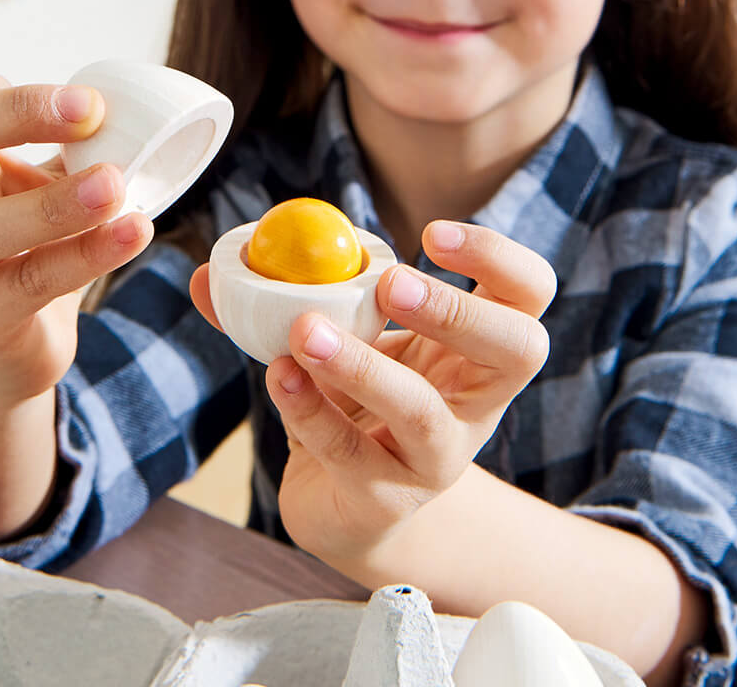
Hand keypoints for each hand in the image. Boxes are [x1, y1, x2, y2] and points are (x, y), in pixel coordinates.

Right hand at [0, 58, 153, 406]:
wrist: (7, 350)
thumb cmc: (26, 250)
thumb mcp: (38, 185)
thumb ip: (69, 147)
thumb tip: (134, 108)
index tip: (63, 93)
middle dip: (17, 112)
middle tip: (91, 110)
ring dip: (57, 203)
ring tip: (115, 186)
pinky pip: (29, 284)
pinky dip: (86, 256)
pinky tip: (133, 233)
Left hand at [189, 220, 553, 566]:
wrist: (345, 502)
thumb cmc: (356, 401)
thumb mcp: (341, 337)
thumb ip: (282, 300)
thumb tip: (208, 271)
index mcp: (475, 348)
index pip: (529, 293)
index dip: (498, 258)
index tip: (430, 235)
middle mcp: (474, 402)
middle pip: (520, 349)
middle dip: (458, 310)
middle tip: (390, 286)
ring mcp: (437, 457)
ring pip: (425, 414)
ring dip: (364, 366)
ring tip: (306, 331)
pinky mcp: (387, 499)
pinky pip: (351, 451)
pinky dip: (310, 408)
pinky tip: (279, 375)